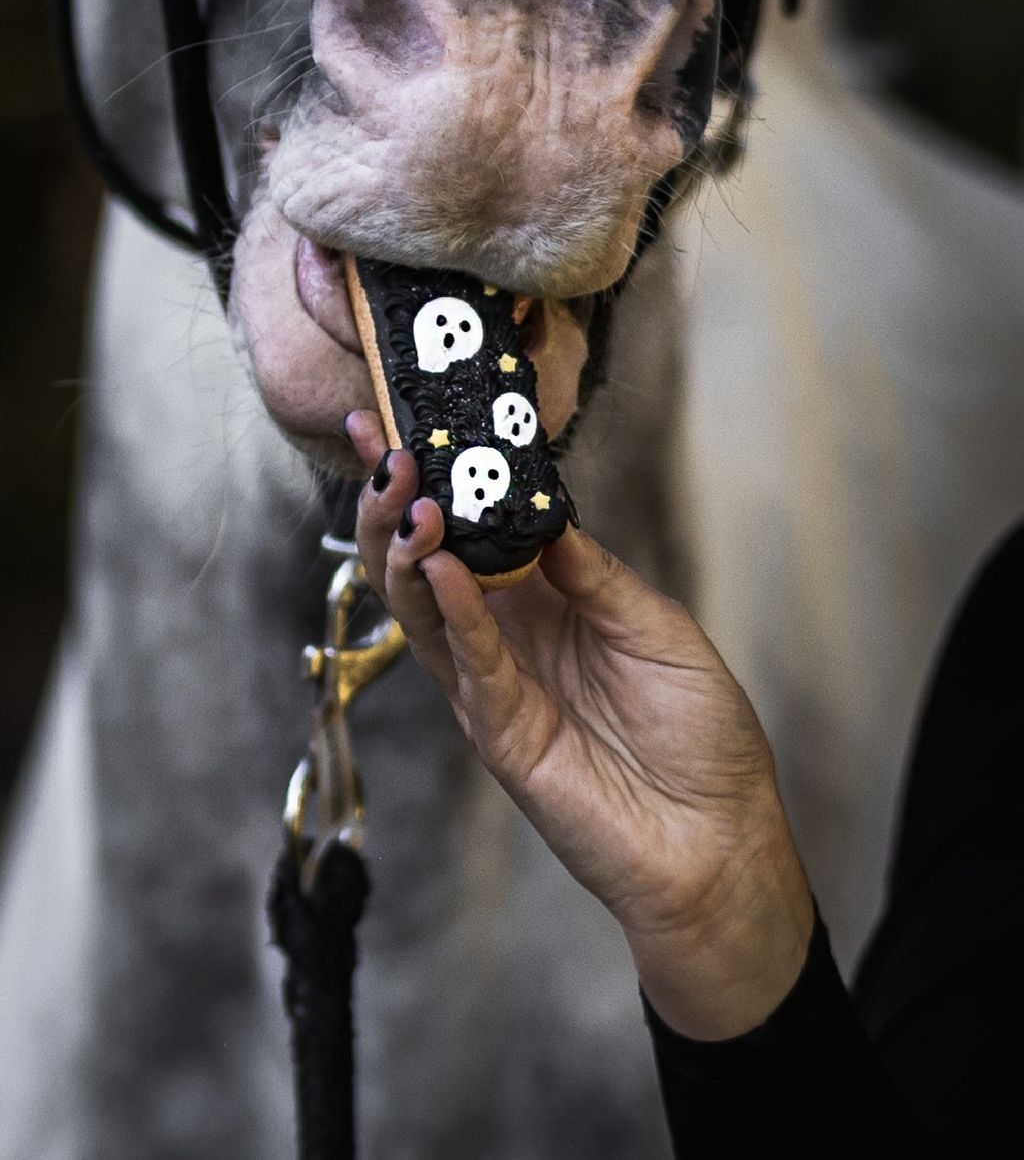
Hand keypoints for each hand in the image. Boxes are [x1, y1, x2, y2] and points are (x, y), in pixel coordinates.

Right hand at [346, 412, 813, 1039]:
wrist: (721, 841)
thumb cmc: (702, 735)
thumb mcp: (659, 628)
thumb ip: (594, 575)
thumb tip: (541, 512)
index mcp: (545, 605)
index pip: (477, 531)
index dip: (444, 482)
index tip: (408, 424)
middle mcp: (507, 641)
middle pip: (427, 563)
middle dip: (399, 504)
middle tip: (390, 449)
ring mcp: (495, 688)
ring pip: (423, 610)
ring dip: (408, 549)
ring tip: (406, 495)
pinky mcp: (501, 734)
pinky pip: (467, 663)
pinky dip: (451, 612)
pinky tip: (440, 564)